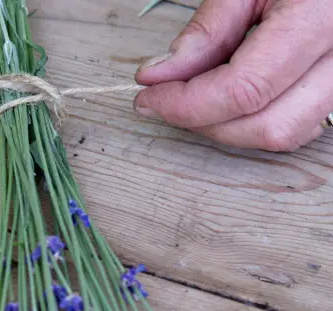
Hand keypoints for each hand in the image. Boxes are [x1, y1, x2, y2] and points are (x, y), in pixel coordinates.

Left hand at [133, 0, 332, 151]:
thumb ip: (206, 30)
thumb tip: (160, 74)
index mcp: (320, 20)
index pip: (243, 90)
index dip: (187, 104)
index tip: (150, 97)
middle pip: (265, 125)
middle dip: (203, 121)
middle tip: (165, 101)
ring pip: (283, 134)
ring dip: (227, 126)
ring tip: (194, 97)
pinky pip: (298, 126)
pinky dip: (253, 121)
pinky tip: (227, 97)